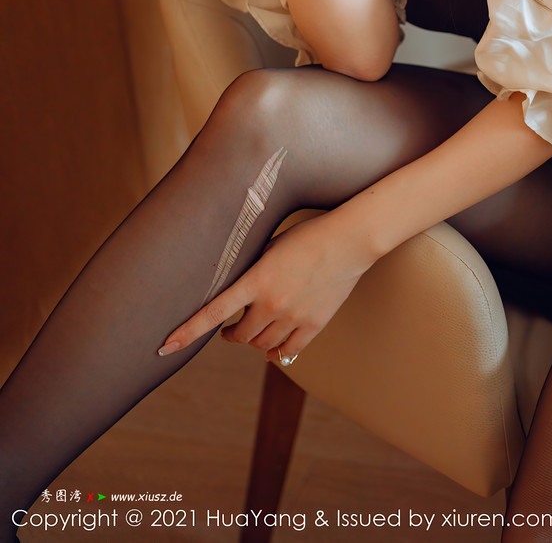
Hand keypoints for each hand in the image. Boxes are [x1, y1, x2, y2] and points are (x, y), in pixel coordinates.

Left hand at [157, 211, 372, 364]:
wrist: (349, 240)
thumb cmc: (308, 234)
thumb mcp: (271, 246)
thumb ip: (252, 270)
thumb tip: (233, 287)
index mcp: (256, 281)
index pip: (213, 313)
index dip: (187, 332)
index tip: (165, 348)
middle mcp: (272, 304)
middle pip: (241, 336)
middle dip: (231, 335)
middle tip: (229, 330)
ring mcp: (294, 317)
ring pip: (262, 346)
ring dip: (253, 342)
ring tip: (252, 333)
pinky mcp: (314, 324)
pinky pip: (288, 351)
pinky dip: (276, 353)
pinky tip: (271, 351)